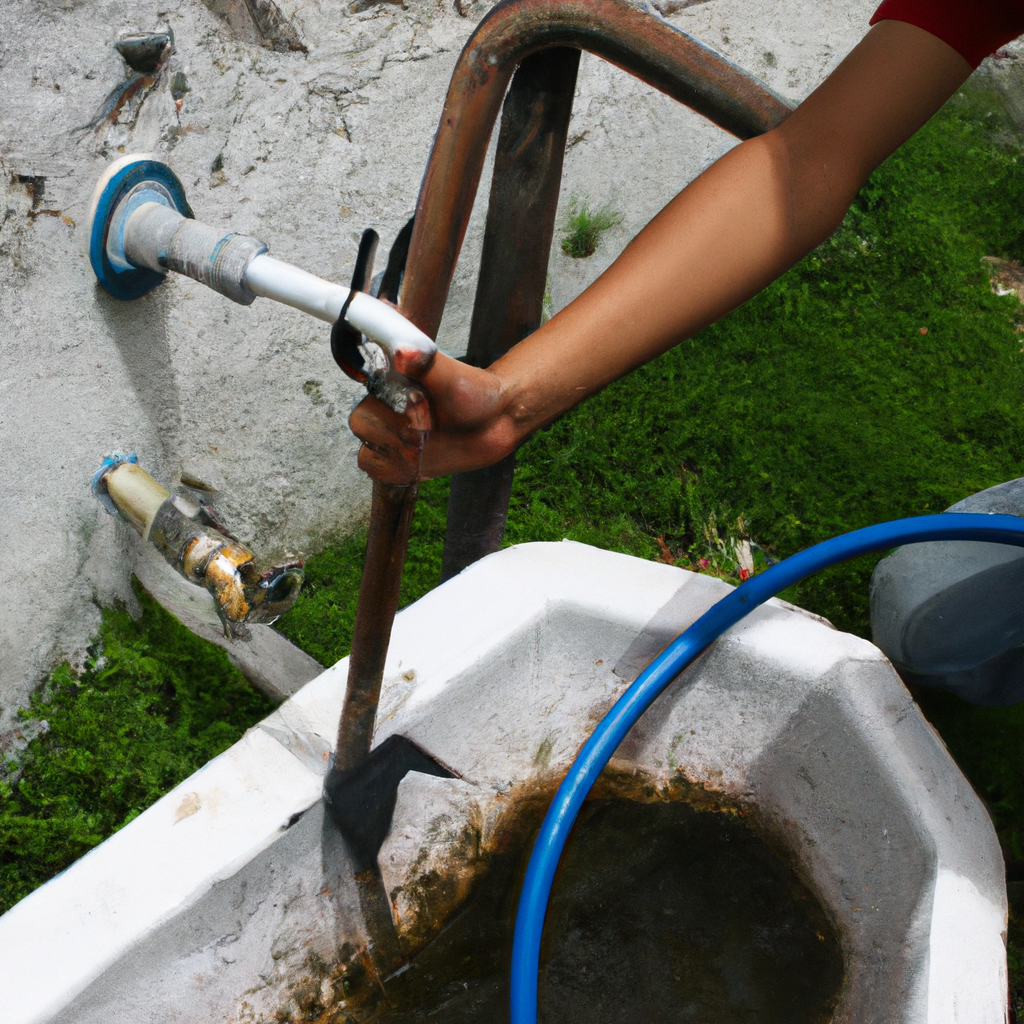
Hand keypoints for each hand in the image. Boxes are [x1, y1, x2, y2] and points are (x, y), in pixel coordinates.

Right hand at [349, 350, 516, 483]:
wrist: (498, 419)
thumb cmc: (474, 392)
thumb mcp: (451, 376)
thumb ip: (426, 365)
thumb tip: (404, 353)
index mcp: (390, 386)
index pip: (363, 402)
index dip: (386, 413)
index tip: (418, 409)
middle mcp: (387, 411)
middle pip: (362, 427)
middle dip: (393, 434)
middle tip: (424, 431)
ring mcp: (394, 438)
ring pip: (367, 454)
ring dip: (393, 456)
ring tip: (421, 450)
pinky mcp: (404, 462)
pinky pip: (381, 472)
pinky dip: (395, 472)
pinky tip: (417, 463)